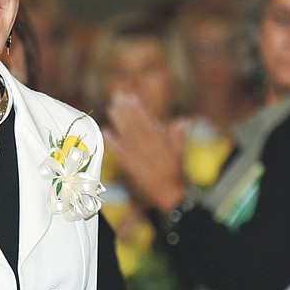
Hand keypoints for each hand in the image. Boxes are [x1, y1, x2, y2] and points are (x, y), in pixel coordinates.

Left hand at [103, 92, 187, 212]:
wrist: (166, 193)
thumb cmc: (174, 171)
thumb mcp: (180, 152)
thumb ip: (178, 135)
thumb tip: (184, 120)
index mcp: (159, 142)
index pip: (147, 121)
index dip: (139, 109)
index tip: (131, 98)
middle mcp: (147, 146)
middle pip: (134, 125)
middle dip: (126, 110)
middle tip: (118, 96)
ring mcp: (137, 155)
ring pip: (126, 134)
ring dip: (118, 121)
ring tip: (111, 107)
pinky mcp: (129, 164)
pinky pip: (119, 151)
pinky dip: (112, 141)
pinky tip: (105, 130)